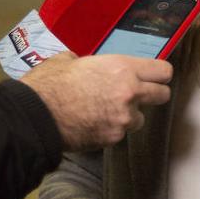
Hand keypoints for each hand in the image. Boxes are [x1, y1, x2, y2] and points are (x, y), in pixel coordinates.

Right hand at [20, 53, 172, 150]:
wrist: (36, 115)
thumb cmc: (49, 83)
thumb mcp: (68, 60)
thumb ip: (87, 62)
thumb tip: (79, 61)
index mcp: (123, 68)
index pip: (163, 71)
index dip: (159, 74)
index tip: (153, 76)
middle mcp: (130, 93)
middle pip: (162, 95)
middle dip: (152, 95)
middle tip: (136, 95)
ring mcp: (123, 119)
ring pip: (140, 118)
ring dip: (129, 116)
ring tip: (106, 112)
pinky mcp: (113, 138)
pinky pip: (121, 133)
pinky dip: (111, 130)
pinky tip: (93, 123)